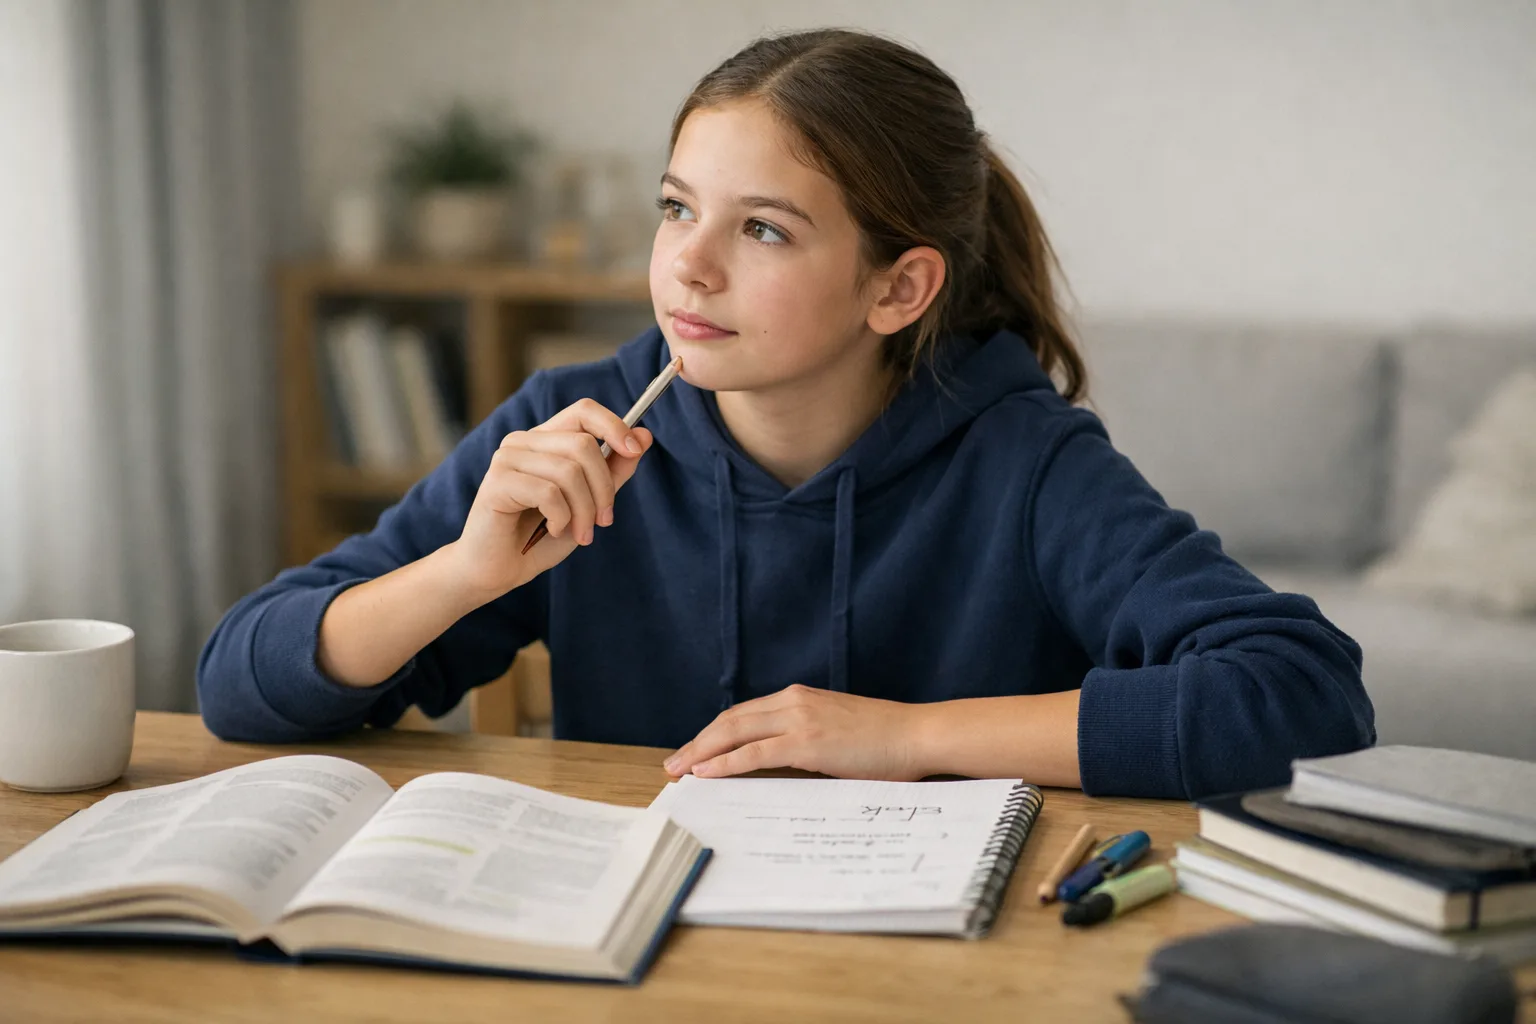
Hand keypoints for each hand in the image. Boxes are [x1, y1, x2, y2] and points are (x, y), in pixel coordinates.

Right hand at [447, 398, 653, 602]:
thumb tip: (644, 436)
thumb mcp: (589, 503)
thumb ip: (614, 470)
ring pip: (569, 471)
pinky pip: (548, 492)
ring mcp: (507, 458)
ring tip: (580, 533)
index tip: (634, 450)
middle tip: (603, 521)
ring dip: (584, 510)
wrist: (499, 570)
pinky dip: (561, 518)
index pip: (583, 411)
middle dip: (603, 488)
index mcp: (546, 439)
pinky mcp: (496, 482)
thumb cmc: (542, 536)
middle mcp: (524, 441)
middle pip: (583, 444)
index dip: (614, 425)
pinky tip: (553, 530)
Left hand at [663, 684, 927, 780]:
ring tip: (679, 770)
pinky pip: (754, 753)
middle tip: (672, 764)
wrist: (917, 734)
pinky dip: (725, 763)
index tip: (694, 751)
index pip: (743, 714)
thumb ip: (807, 740)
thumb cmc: (885, 740)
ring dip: (701, 752)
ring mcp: (799, 719)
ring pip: (734, 733)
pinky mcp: (807, 743)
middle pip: (730, 720)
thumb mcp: (837, 733)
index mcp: (799, 697)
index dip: (714, 733)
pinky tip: (705, 773)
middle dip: (697, 742)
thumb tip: (781, 764)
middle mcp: (793, 701)